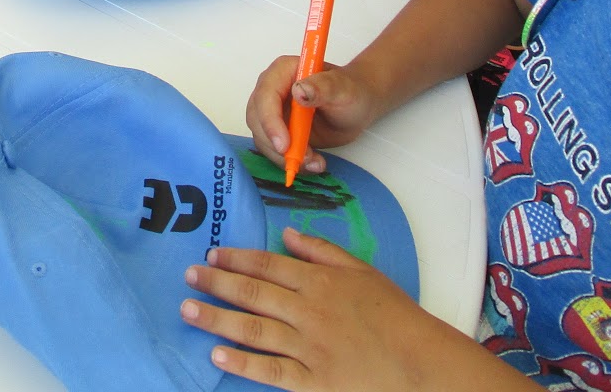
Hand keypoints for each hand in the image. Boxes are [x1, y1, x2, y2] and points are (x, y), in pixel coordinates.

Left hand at [181, 229, 460, 389]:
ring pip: (253, 328)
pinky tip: (217, 356)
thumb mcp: (363, 272)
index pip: (268, 265)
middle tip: (189, 275)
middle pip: (253, 293)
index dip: (237, 259)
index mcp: (320, 281)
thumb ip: (323, 251)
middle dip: (216, 283)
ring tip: (188, 310)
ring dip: (216, 318)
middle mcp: (309, 311)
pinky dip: (242, 363)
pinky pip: (270, 370)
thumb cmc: (396, 317)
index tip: (213, 255)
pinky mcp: (313, 381)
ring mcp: (309, 347)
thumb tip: (290, 233)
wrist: (422, 364)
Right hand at [245, 55, 380, 174]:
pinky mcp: (278, 131)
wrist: (356, 105)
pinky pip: (273, 150)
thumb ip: (323, 87)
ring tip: (315, 162)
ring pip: (263, 138)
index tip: (284, 145)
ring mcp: (272, 111)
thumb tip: (299, 91)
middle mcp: (272, 90)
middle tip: (304, 159)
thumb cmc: (351, 91)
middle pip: (257, 119)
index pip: (265, 96)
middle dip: (275, 144)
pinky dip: (290, 161)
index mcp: (282, 72)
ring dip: (285, 157)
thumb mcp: (342, 89)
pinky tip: (313, 162)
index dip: (270, 122)